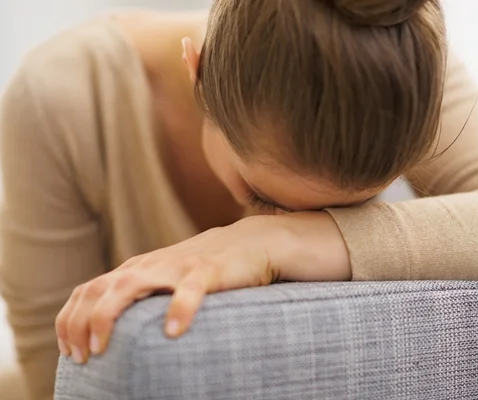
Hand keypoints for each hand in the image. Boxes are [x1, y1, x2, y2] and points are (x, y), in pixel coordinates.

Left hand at [55, 212, 349, 363]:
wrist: (251, 242)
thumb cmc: (205, 270)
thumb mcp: (166, 283)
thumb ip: (141, 298)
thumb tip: (114, 332)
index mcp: (136, 270)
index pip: (87, 291)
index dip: (70, 321)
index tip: (70, 353)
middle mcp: (149, 266)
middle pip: (99, 290)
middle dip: (81, 324)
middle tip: (82, 357)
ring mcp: (177, 266)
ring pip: (130, 285)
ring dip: (110, 317)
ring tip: (103, 349)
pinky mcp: (208, 270)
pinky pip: (190, 288)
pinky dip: (178, 309)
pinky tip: (173, 332)